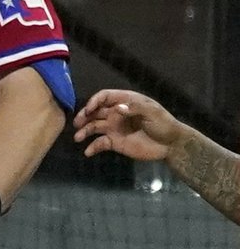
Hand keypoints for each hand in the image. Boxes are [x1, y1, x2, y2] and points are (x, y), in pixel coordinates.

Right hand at [75, 88, 190, 162]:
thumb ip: (134, 108)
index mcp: (125, 102)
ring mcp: (114, 128)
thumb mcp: (152, 112)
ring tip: (77, 138)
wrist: (171, 144)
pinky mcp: (115, 142)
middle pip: (95, 112)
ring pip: (94, 127)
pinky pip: (100, 144)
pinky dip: (92, 147)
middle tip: (76, 123)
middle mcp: (116, 114)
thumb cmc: (163, 124)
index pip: (104, 97)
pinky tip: (88, 152)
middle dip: (84, 116)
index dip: (94, 101)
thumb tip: (116, 108)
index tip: (89, 110)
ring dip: (84, 131)